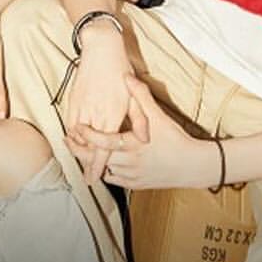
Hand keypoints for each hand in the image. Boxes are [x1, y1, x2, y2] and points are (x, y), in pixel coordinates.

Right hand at [62, 27, 131, 183]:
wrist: (101, 49)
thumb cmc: (121, 70)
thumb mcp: (135, 95)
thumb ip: (140, 120)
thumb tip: (145, 138)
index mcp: (111, 115)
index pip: (102, 148)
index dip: (96, 166)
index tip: (93, 178)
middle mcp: (94, 114)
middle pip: (87, 146)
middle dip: (86, 161)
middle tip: (88, 173)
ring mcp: (81, 107)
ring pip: (76, 136)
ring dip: (79, 147)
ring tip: (83, 157)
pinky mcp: (73, 100)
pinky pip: (70, 123)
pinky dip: (73, 133)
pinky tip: (78, 137)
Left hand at [86, 75, 216, 190]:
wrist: (192, 165)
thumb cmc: (176, 139)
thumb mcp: (158, 115)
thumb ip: (140, 96)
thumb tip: (127, 76)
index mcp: (134, 145)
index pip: (103, 142)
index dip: (87, 135)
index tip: (76, 128)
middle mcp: (130, 162)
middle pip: (97, 159)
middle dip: (80, 151)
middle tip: (68, 141)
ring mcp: (132, 176)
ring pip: (103, 170)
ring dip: (91, 161)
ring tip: (80, 150)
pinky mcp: (135, 185)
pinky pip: (114, 179)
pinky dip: (105, 171)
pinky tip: (100, 162)